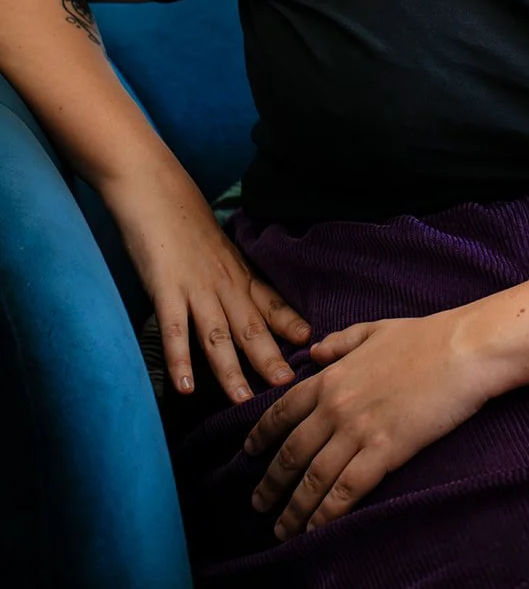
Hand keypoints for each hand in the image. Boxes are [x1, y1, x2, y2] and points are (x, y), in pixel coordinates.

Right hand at [101, 158, 311, 401]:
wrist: (153, 188)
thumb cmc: (183, 219)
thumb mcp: (217, 248)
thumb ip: (230, 275)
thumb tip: (243, 298)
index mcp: (237, 272)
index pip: (270, 302)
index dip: (290, 325)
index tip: (314, 345)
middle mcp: (223, 282)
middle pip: (251, 326)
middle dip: (270, 359)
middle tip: (290, 387)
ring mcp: (195, 286)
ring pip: (217, 334)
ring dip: (231, 370)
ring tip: (243, 401)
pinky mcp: (165, 287)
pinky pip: (174, 328)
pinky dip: (179, 359)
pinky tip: (185, 388)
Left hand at [242, 308, 495, 539]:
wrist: (464, 348)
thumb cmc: (425, 336)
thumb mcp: (375, 329)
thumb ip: (341, 341)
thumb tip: (314, 352)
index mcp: (332, 376)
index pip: (282, 411)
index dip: (260, 437)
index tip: (248, 455)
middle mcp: (336, 405)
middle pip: (291, 452)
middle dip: (270, 483)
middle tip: (257, 505)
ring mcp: (359, 429)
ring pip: (313, 478)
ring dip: (293, 509)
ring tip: (282, 530)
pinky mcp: (385, 451)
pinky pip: (346, 490)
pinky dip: (327, 513)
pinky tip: (317, 529)